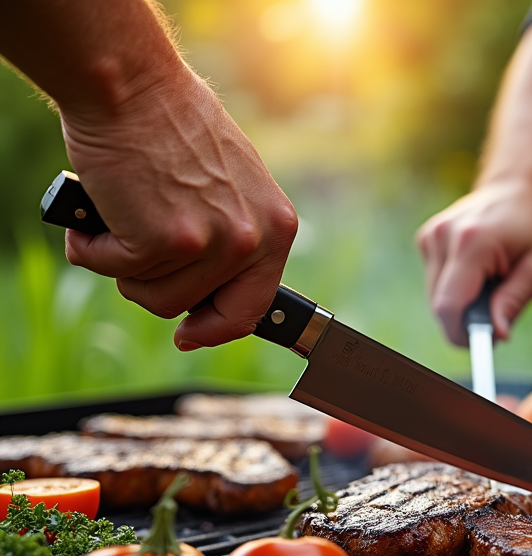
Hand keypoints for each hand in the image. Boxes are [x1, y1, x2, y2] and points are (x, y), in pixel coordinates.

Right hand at [60, 63, 296, 349]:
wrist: (134, 86)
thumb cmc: (175, 127)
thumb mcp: (233, 185)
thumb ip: (234, 235)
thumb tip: (215, 290)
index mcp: (277, 228)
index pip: (253, 306)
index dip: (217, 327)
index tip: (191, 333)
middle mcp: (251, 240)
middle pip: (192, 306)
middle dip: (156, 286)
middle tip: (136, 250)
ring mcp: (210, 243)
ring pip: (151, 295)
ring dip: (123, 263)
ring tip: (121, 215)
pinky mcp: (163, 240)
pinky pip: (114, 270)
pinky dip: (93, 246)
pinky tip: (100, 210)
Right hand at [416, 179, 531, 345]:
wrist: (517, 189)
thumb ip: (514, 302)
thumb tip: (497, 335)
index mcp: (473, 243)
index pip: (448, 305)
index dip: (461, 333)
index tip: (481, 344)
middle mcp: (443, 236)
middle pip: (439, 306)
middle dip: (465, 320)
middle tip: (495, 313)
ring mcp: (431, 235)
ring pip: (435, 297)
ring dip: (461, 302)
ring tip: (489, 282)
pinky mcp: (426, 238)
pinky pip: (435, 282)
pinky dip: (455, 287)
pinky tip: (476, 271)